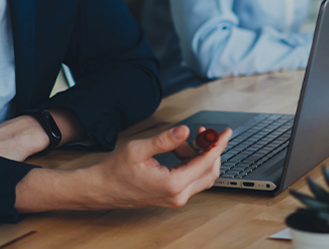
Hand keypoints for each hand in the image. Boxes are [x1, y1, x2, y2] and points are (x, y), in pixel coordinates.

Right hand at [91, 125, 231, 208]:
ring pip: (202, 175)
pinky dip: (191, 162)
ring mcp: (176, 198)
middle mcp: (178, 195)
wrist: (101, 189)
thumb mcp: (139, 149)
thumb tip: (185, 131)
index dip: (218, 144)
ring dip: (199, 156)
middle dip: (210, 149)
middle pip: (210, 171)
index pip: (206, 162)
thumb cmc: (115, 171)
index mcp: (173, 184)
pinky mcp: (173, 196)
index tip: (226, 132)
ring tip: (180, 142)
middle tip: (202, 133)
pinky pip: (192, 178)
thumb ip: (165, 140)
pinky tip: (178, 151)